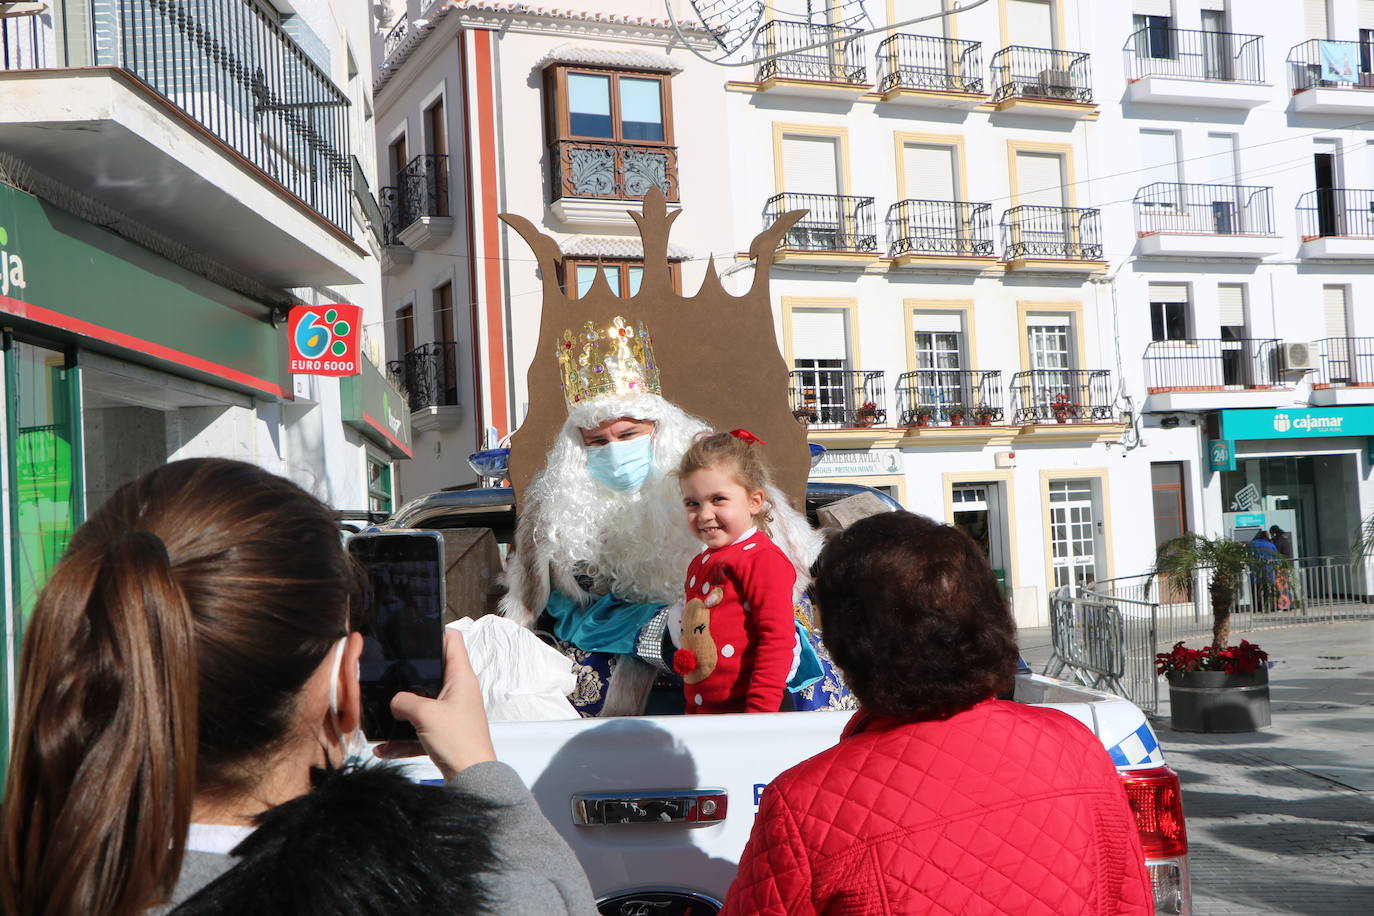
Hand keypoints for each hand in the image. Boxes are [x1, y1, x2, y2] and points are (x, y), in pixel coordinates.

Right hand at [379, 629, 496, 779]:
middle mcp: (459, 692)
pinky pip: (420, 731)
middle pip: (433, 672)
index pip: (453, 641)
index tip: (410, 633)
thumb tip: (394, 702)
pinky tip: (382, 748)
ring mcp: (452, 713)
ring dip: (403, 710)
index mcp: (461, 678)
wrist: (471, 778)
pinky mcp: (446, 734)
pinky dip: (404, 739)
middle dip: (409, 672)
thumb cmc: (456, 739)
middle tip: (386, 669)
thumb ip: (404, 701)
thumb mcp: (425, 715)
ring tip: (379, 709)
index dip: (434, 632)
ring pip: (423, 704)